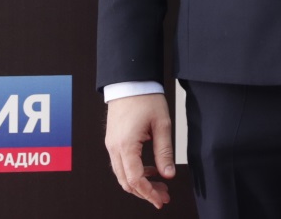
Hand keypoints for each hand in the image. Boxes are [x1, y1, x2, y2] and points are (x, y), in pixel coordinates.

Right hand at [105, 93, 175, 208]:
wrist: (130, 81)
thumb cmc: (145, 98)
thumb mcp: (162, 124)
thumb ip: (165, 152)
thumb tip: (169, 174)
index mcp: (126, 145)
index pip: (135, 179)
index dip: (149, 193)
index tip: (161, 199)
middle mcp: (114, 148)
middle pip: (126, 182)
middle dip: (145, 192)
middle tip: (164, 196)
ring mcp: (111, 145)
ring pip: (122, 175)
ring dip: (140, 184)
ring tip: (160, 185)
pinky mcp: (113, 141)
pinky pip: (121, 164)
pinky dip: (134, 172)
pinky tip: (150, 170)